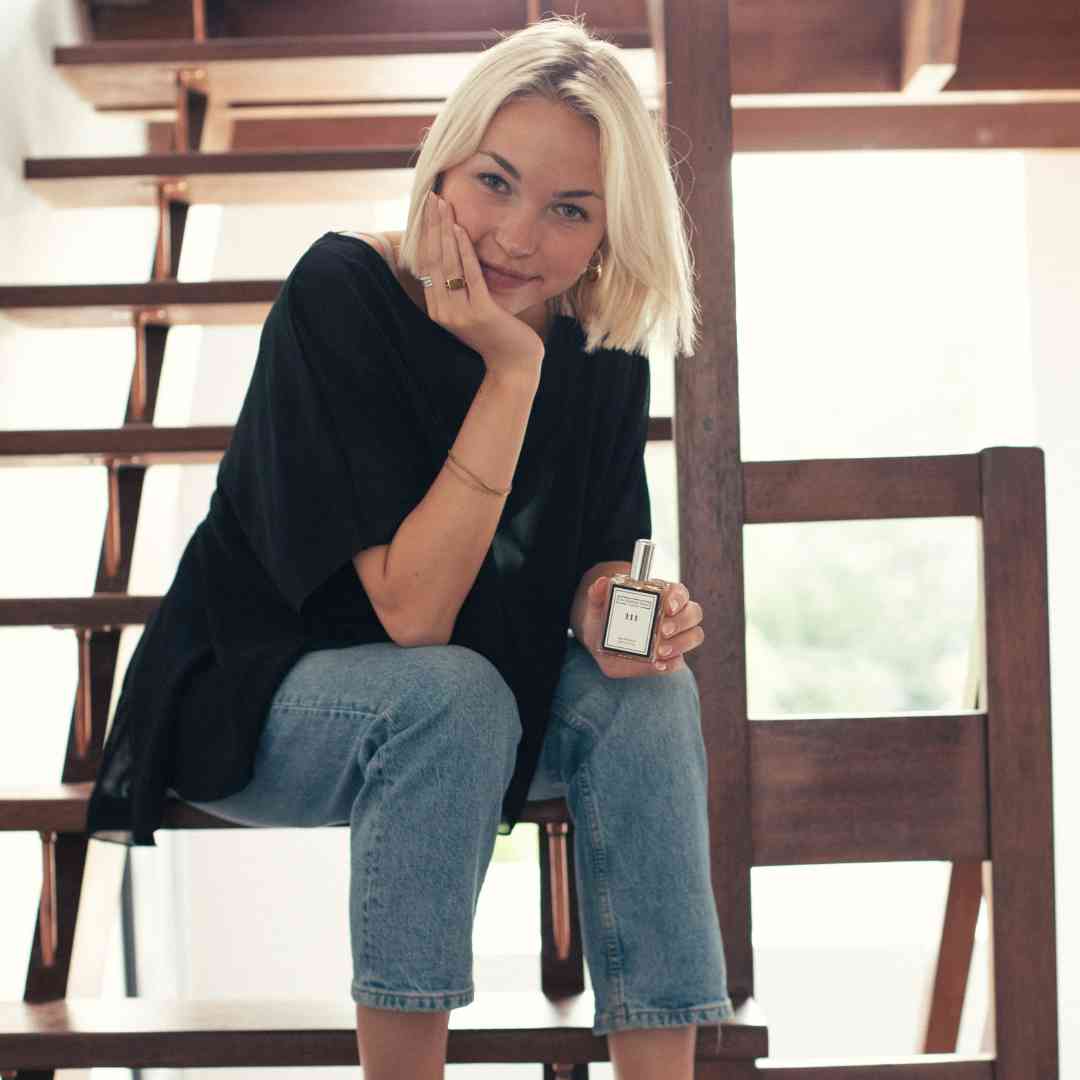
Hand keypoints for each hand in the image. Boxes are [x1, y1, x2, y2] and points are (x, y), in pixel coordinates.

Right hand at [420, 191, 544, 384]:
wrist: (513, 365)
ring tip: (443, 205)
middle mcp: (443, 311)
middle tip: (431, 197)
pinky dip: (465, 250)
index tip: (426, 209)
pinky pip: (469, 275)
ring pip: (448, 265)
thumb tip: (455, 257)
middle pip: (433, 260)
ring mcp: (459, 313)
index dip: (425, 235)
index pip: (426, 265)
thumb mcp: (472, 309)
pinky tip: (462, 229)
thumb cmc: (497, 334)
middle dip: (431, 226)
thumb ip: (460, 288)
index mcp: (437, 309)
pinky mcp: (480, 313)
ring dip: (445, 231)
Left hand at [580, 576, 704, 678]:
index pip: (680, 591)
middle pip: (694, 612)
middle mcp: (673, 615)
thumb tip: (602, 582)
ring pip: (695, 635)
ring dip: (681, 643)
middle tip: (662, 630)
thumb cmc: (604, 621)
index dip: (678, 597)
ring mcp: (675, 637)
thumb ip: (597, 594)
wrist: (600, 647)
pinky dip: (672, 663)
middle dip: (681, 621)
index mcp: (661, 596)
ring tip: (660, 651)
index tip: (668, 606)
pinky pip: (680, 661)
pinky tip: (657, 664)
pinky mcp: (671, 658)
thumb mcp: (597, 607)